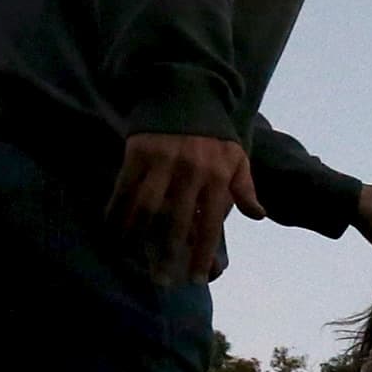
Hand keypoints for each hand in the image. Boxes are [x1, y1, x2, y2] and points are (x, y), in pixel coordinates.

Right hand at [111, 133, 261, 285]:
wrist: (188, 92)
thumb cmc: (214, 133)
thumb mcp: (237, 158)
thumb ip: (245, 188)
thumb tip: (258, 216)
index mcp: (217, 177)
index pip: (210, 225)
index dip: (202, 254)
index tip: (195, 279)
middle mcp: (191, 172)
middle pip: (177, 223)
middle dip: (168, 255)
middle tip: (161, 280)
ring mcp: (163, 162)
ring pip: (147, 207)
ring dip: (138, 235)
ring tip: (131, 256)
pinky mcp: (138, 152)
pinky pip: (125, 187)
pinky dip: (117, 209)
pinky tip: (113, 228)